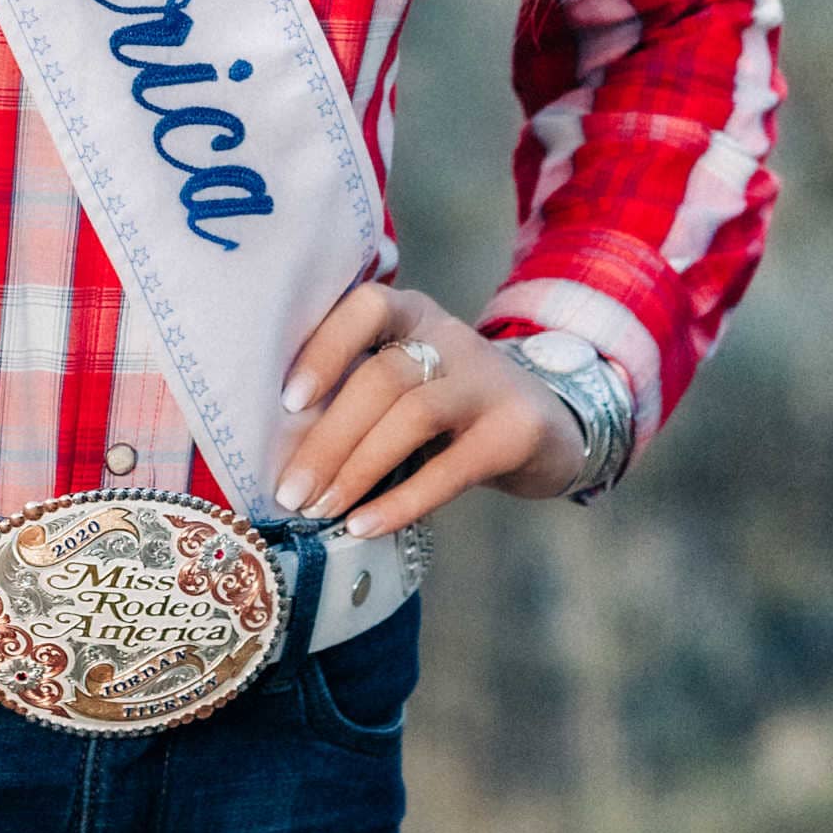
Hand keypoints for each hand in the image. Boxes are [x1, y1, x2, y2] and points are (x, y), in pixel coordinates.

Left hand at [271, 282, 585, 536]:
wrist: (549, 426)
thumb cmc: (449, 406)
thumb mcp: (408, 378)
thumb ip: (359, 389)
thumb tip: (283, 444)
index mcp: (413, 314)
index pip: (366, 307)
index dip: (325, 349)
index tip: (287, 400)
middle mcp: (450, 336)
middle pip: (382, 376)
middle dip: (329, 438)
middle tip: (291, 489)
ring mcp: (487, 382)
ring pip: (413, 416)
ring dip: (358, 468)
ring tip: (321, 508)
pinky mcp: (516, 432)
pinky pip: (451, 470)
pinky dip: (402, 501)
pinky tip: (365, 525)